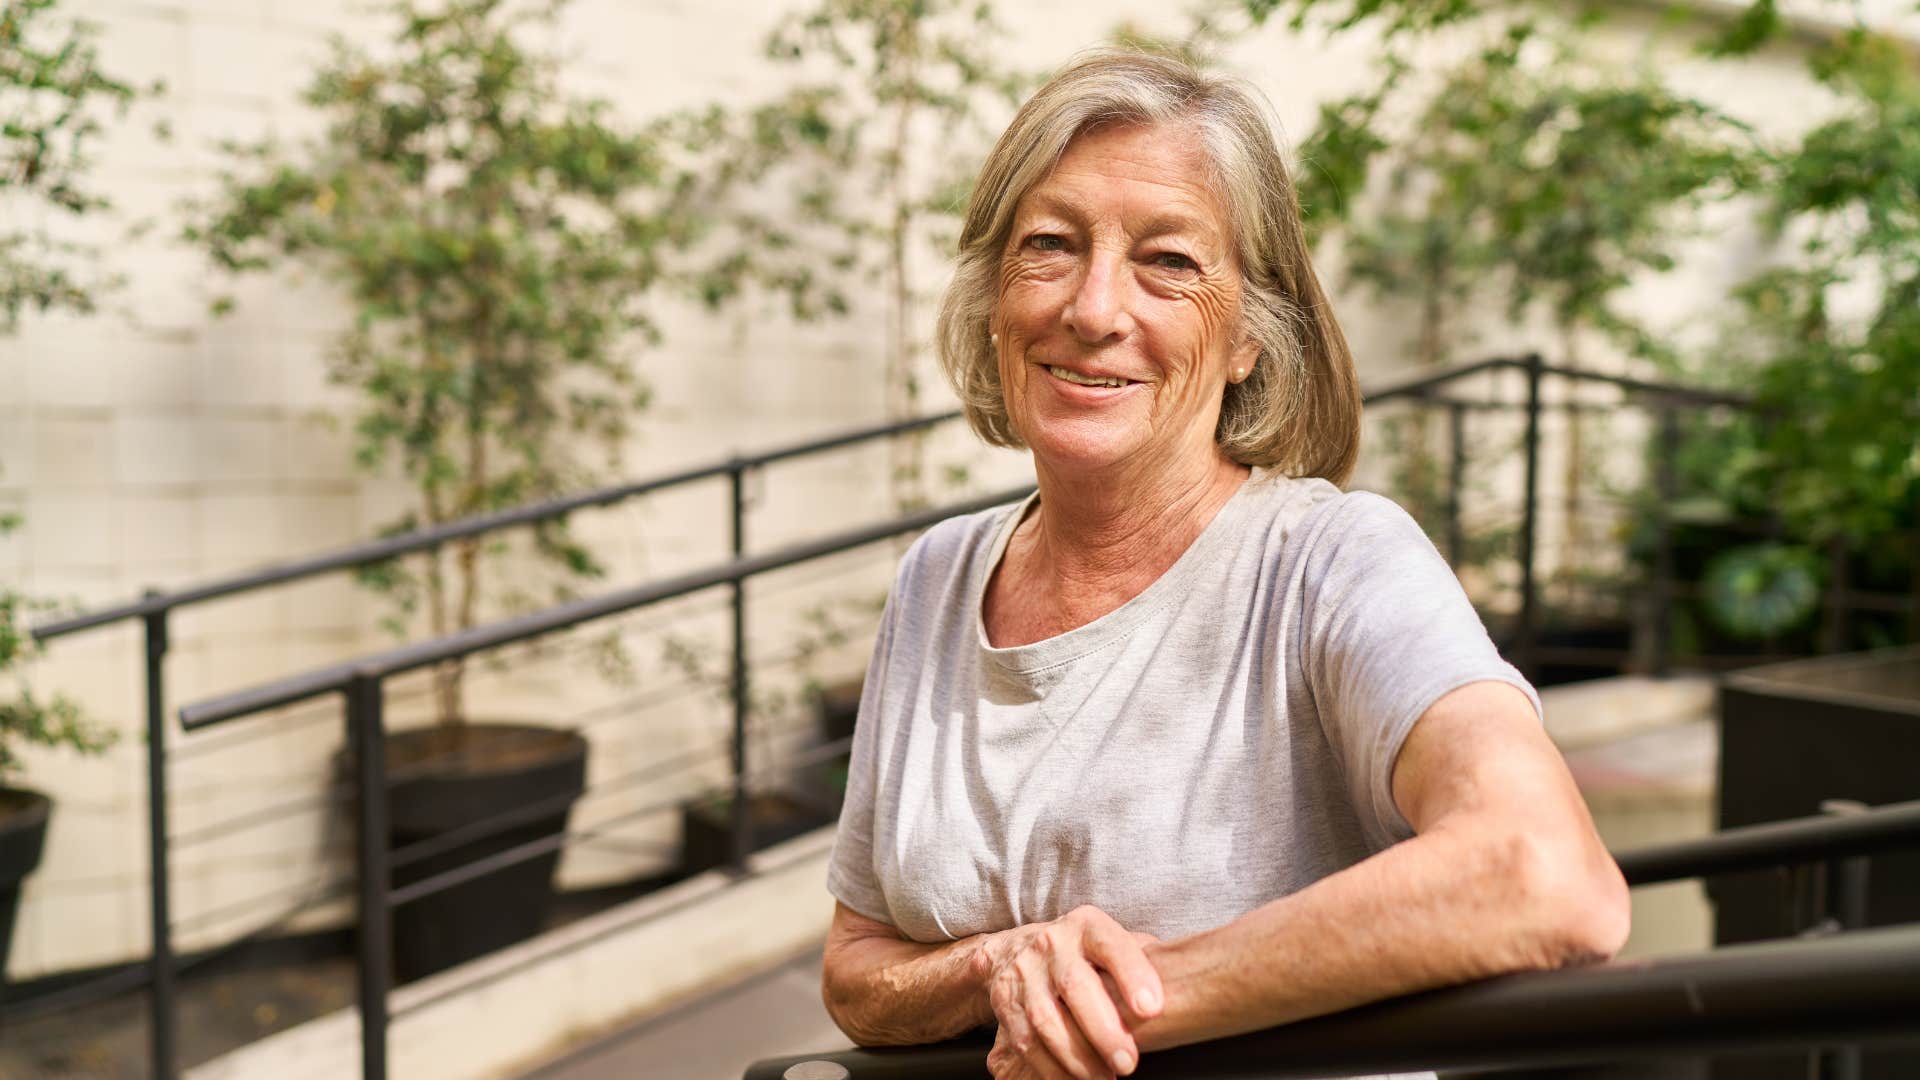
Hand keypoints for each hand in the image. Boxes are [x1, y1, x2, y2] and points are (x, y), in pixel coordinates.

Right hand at [972, 906, 1162, 1079]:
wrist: (1013, 952)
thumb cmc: (1081, 954)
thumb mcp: (1108, 942)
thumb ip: (1140, 958)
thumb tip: (1182, 984)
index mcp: (1086, 926)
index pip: (1112, 945)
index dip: (1132, 975)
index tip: (1152, 1009)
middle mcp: (1052, 944)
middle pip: (1076, 986)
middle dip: (1104, 1030)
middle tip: (1129, 1063)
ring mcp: (1025, 973)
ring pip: (1047, 1019)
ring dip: (1078, 1057)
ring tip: (1105, 1079)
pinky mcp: (1005, 1003)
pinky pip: (1026, 1041)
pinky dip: (1051, 1068)